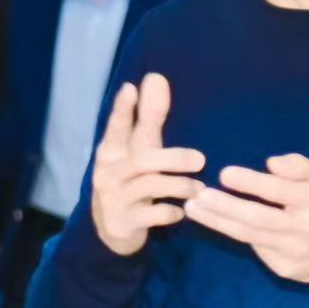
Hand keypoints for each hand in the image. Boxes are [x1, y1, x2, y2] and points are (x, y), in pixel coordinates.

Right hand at [89, 74, 205, 255]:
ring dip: (180, 186)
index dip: (122, 109)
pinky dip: (171, 212)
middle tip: (201, 159)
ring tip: (199, 188)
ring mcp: (113, 199)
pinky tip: (182, 212)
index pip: (116, 127)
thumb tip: (155, 77)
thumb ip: (148, 117)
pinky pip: (153, 215)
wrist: (113, 230)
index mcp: (110, 152)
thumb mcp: (138, 150)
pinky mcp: (123, 222)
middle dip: (173, 158)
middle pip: (142, 160)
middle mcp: (108, 173)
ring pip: (150, 186)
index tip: (130, 88)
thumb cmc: (131, 181)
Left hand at [183, 154, 308, 282]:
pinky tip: (215, 222)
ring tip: (193, 209)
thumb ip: (299, 166)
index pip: (278, 191)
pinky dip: (233, 234)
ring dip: (217, 222)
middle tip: (198, 196)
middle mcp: (304, 228)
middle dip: (224, 207)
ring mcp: (294, 252)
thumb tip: (271, 163)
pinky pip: (255, 249)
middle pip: (258, 218)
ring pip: (249, 236)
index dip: (250, 182)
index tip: (224, 174)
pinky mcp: (285, 269)